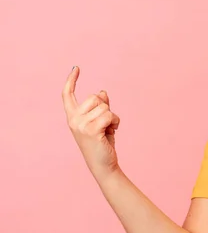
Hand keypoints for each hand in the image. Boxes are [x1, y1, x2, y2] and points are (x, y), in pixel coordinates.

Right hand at [62, 66, 120, 180]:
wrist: (104, 164)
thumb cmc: (102, 143)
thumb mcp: (101, 122)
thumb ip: (100, 107)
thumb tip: (102, 92)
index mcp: (73, 117)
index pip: (67, 95)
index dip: (71, 80)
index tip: (76, 68)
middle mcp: (73, 120)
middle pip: (94, 97)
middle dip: (105, 107)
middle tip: (105, 124)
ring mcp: (81, 125)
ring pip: (104, 106)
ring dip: (112, 117)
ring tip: (108, 130)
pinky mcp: (91, 130)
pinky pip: (109, 115)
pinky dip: (115, 122)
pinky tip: (112, 132)